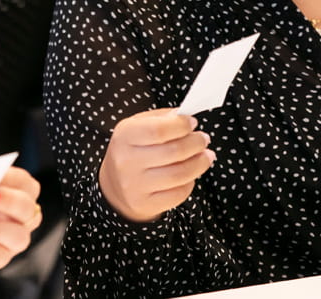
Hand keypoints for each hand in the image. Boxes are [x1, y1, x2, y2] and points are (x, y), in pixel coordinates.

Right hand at [99, 108, 213, 221]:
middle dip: (196, 143)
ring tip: (206, 156)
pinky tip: (191, 174)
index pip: (159, 130)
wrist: (115, 184)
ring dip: (200, 163)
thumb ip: (162, 118)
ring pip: (180, 174)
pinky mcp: (145, 203)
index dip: (181, 125)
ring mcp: (135, 185)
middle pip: (173, 151)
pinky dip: (191, 182)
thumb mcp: (138, 126)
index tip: (193, 122)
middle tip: (203, 139)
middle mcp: (127, 161)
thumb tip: (185, 116)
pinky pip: (179, 193)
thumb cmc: (132, 149)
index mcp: (125, 136)